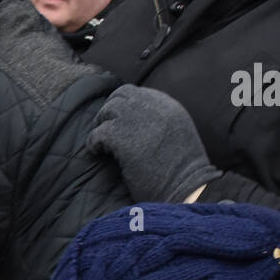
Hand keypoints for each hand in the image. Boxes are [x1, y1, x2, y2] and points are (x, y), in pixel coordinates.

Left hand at [88, 84, 221, 202]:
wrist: (186, 187)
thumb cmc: (183, 170)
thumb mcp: (179, 132)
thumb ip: (161, 119)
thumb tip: (136, 119)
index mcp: (167, 105)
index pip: (136, 93)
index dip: (123, 105)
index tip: (119, 119)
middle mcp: (152, 107)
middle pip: (119, 96)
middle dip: (110, 110)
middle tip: (106, 128)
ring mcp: (135, 120)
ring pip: (107, 111)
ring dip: (101, 125)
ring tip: (103, 142)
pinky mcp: (121, 138)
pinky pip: (97, 133)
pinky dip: (93, 143)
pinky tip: (97, 152)